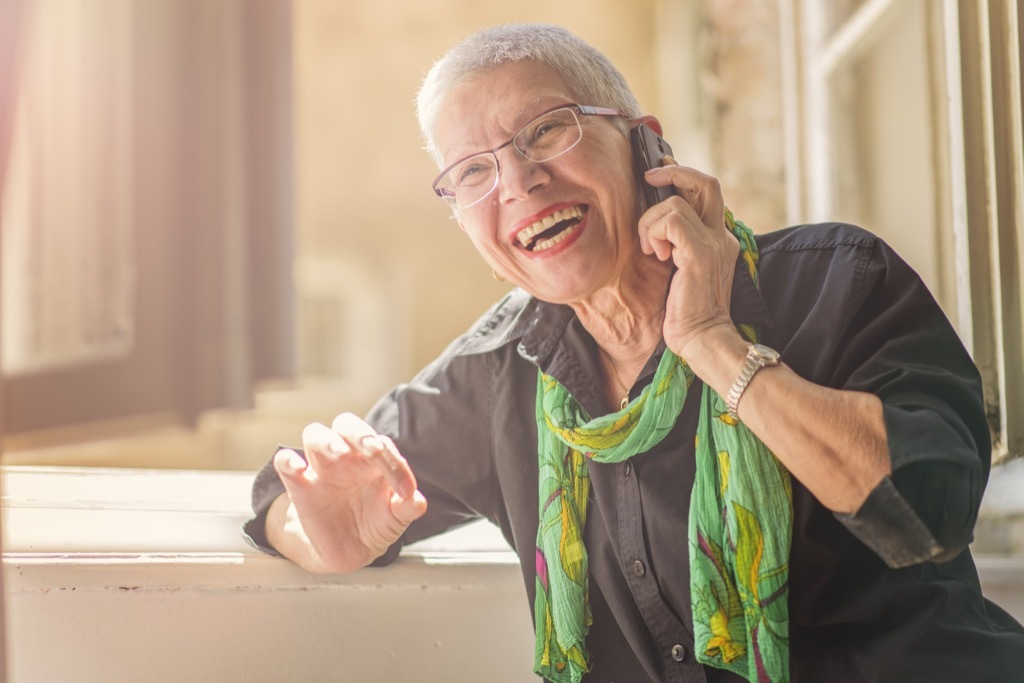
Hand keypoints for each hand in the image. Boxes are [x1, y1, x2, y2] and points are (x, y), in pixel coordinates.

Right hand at [270, 413, 426, 572]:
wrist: (351, 550)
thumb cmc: (377, 523)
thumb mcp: (396, 518)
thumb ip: (406, 507)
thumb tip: (418, 501)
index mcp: (374, 458)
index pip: (382, 445)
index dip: (396, 464)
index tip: (406, 492)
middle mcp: (348, 456)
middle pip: (347, 424)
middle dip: (359, 433)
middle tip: (372, 450)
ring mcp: (322, 468)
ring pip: (316, 434)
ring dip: (327, 440)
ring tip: (339, 454)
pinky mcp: (300, 486)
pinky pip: (285, 463)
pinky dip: (288, 460)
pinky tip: (299, 469)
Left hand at [637, 162, 740, 358]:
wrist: (704, 339)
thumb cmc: (687, 313)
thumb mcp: (681, 270)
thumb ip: (675, 245)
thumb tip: (653, 225)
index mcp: (717, 239)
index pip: (705, 192)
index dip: (681, 176)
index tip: (658, 173)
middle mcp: (719, 236)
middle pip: (705, 182)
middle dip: (673, 172)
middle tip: (649, 178)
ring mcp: (713, 243)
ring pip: (676, 202)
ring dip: (651, 221)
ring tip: (651, 248)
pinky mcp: (699, 253)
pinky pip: (671, 220)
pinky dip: (654, 232)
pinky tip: (655, 254)